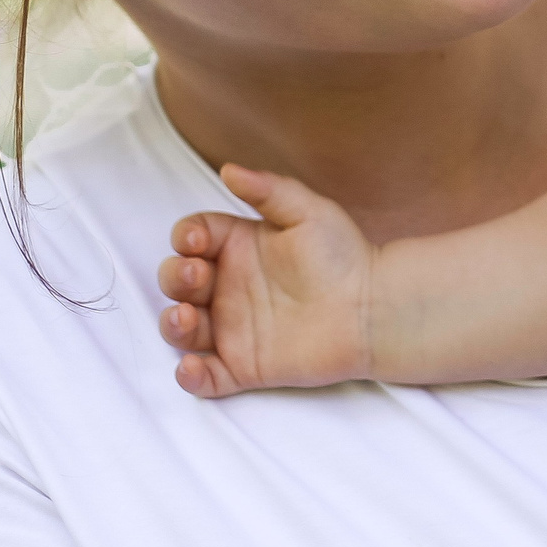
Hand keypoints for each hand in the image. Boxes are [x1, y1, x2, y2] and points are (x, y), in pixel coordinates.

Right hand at [157, 164, 377, 395]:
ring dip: (172, 323)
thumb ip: (269, 190)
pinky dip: (190, 377)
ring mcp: (232, 328)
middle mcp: (228, 287)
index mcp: (238, 247)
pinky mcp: (244, 366)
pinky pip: (206, 377)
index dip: (185, 237)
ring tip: (184, 316)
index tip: (196, 241)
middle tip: (195, 276)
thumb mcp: (308, 212)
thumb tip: (228, 169)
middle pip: (178, 281)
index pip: (193, 238)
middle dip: (174, 277)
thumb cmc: (344, 256)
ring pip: (182, 329)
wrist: (374, 308)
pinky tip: (191, 368)